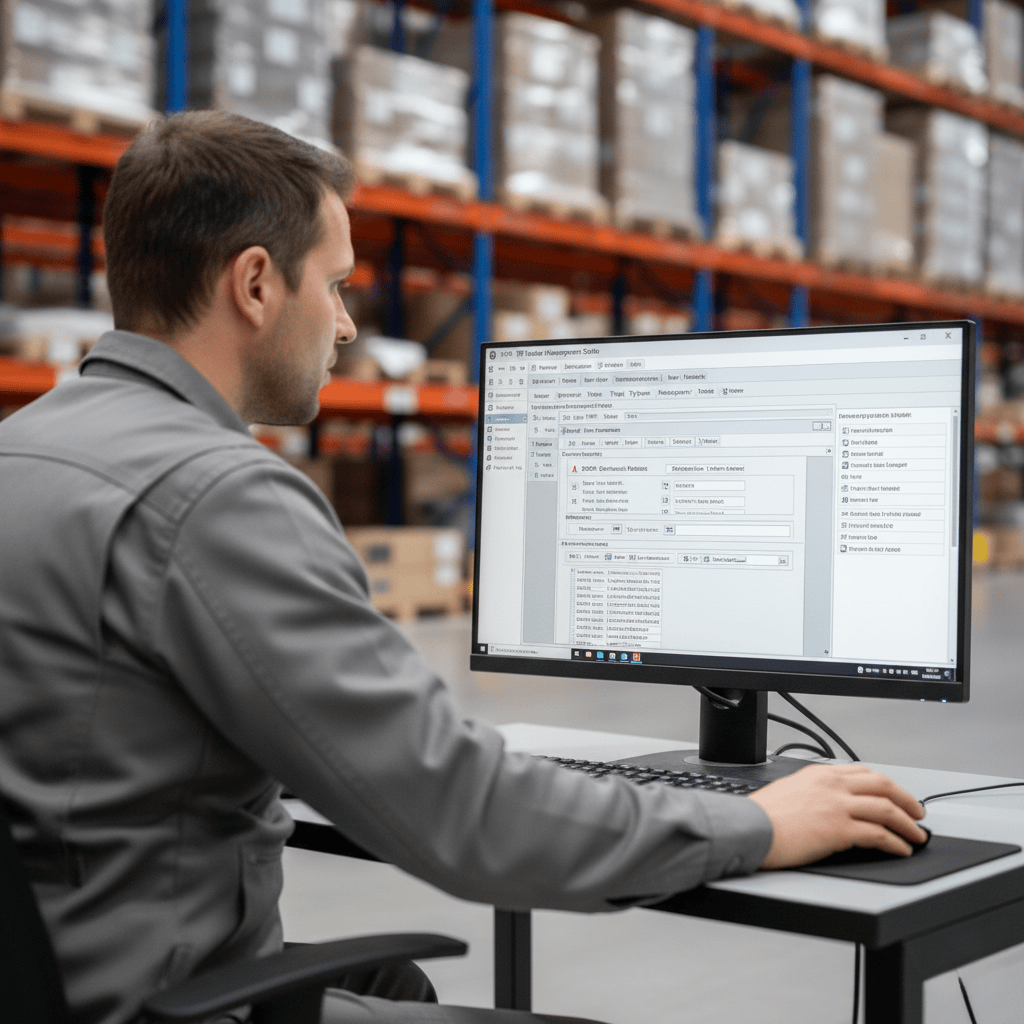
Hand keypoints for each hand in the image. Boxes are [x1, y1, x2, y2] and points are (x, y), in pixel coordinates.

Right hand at [749, 763, 927, 868]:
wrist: (750, 828)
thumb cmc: (762, 814)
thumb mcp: (789, 789)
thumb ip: (814, 791)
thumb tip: (829, 803)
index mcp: (820, 774)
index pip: (863, 773)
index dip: (886, 785)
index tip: (895, 795)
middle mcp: (832, 785)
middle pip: (883, 786)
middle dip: (907, 800)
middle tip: (918, 813)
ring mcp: (838, 806)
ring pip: (887, 810)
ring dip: (908, 825)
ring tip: (917, 836)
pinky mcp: (840, 830)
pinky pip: (879, 835)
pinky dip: (896, 843)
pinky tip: (901, 849)